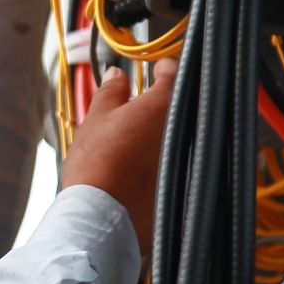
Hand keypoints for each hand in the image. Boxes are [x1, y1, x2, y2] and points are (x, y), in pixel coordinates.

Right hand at [58, 58, 177, 252]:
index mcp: (163, 107)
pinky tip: (146, 162)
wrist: (100, 216)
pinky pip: (180, 162)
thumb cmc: (97, 164)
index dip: (163, 66)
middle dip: (167, 100)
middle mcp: (184, 131)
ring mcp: (186, 158)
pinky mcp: (182, 184)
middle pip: (182, 106)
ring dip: (166, 130)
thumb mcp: (97, 118)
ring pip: (182, 135)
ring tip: (141, 133)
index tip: (156, 67)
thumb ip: (111, 91)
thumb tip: (116, 75)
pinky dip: (167, 157)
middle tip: (147, 99)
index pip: (174, 73)